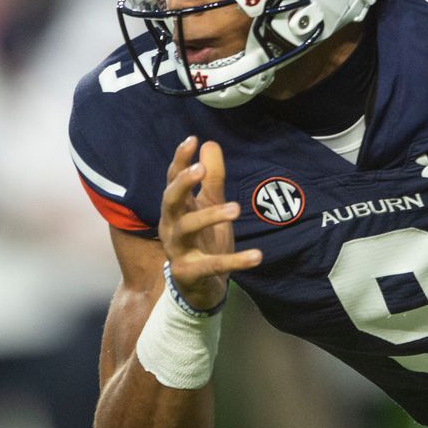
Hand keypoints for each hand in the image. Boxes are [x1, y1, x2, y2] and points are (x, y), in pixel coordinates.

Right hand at [160, 136, 261, 308]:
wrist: (199, 287)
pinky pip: (211, 265)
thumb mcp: (209, 206)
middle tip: (200, 169)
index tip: (192, 139)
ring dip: (210, 216)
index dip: (180, 160)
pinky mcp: (189, 273)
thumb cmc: (203, 241)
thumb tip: (209, 143)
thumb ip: (212, 178)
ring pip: (187, 228)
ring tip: (236, 208)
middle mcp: (171, 225)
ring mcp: (177, 250)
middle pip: (169, 200)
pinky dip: (235, 261)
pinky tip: (257, 256)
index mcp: (177, 208)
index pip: (173, 179)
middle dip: (182, 183)